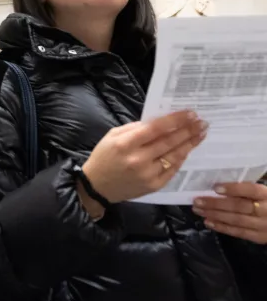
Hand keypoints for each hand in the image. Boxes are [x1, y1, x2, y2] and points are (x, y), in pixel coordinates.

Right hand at [82, 111, 205, 207]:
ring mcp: (148, 174)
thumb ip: (134, 128)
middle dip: (187, 130)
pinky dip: (181, 158)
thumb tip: (159, 122)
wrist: (97, 186)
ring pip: (174, 156)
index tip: (190, 113)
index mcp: (125, 144)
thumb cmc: (103, 157)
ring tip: (200, 134)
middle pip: (169, 141)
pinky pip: (172, 169)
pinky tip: (188, 149)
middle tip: (201, 122)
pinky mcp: (154, 185)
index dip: (175, 120)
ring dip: (189, 143)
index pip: (156, 128)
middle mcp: (138, 159)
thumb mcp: (112, 136)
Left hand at [193, 182, 266, 243]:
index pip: (251, 190)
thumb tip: (218, 185)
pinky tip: (208, 222)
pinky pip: (239, 232)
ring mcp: (264, 226)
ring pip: (236, 220)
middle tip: (197, 200)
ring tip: (198, 210)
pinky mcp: (260, 237)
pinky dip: (222, 227)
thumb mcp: (263, 193)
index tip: (215, 187)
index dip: (233, 188)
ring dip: (215, 215)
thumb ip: (246, 189)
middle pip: (239, 206)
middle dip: (216, 204)